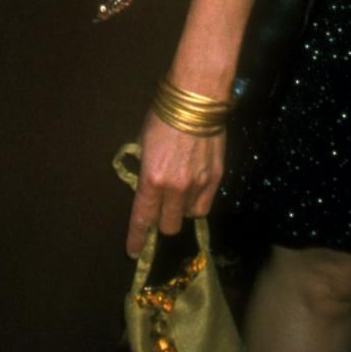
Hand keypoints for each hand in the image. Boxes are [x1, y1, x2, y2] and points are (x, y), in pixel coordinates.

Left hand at [125, 110, 224, 256]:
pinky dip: (197, 203)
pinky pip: (205, 205)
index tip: (134, 251)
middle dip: (161, 222)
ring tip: (178, 192)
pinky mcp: (216, 179)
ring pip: (188, 216)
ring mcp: (198, 186)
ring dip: (180, 210)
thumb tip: (146, 181)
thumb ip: (145, 167)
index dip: (137, 237)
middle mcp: (175, 189)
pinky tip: (193, 189)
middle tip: (159, 209)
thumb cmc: (162, 115)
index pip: (142, 217)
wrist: (196, 100)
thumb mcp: (143, 141)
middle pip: (168, 226)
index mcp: (152, 179)